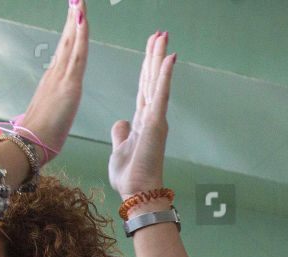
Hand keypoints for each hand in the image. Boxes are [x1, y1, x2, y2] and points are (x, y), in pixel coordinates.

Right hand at [17, 0, 90, 166]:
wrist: (30, 144)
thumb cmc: (40, 135)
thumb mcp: (52, 112)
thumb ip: (55, 102)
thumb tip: (56, 101)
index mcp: (54, 79)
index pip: (65, 49)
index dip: (71, 31)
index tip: (75, 12)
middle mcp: (55, 73)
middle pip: (67, 39)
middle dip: (73, 17)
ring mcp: (60, 77)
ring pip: (71, 42)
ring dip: (77, 19)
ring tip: (79, 1)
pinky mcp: (68, 85)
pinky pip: (77, 55)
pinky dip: (80, 36)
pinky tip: (82, 20)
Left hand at [109, 31, 174, 199]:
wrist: (137, 193)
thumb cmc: (130, 176)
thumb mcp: (119, 148)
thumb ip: (120, 132)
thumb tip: (120, 122)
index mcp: (141, 120)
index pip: (144, 86)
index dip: (146, 67)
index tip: (151, 48)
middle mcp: (151, 116)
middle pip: (152, 78)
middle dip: (155, 55)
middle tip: (159, 34)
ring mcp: (155, 118)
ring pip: (157, 81)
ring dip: (160, 58)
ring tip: (163, 38)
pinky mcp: (156, 123)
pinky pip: (160, 95)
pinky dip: (164, 76)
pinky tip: (168, 59)